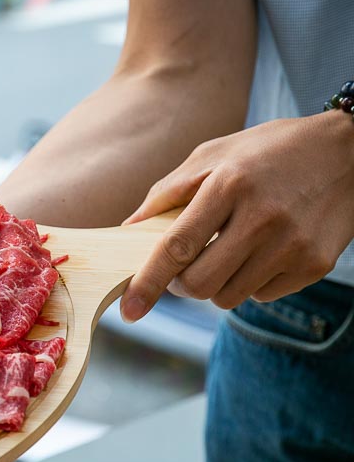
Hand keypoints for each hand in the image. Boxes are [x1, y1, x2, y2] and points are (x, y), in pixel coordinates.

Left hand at [120, 111, 353, 322]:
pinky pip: (261, 296)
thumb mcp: (215, 153)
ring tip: (226, 252)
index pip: (177, 247)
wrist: (349, 152)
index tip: (129, 310)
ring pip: (228, 297)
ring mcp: (292, 245)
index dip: (148, 282)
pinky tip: (261, 252)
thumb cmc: (269, 151)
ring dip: (215, 284)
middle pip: (199, 284)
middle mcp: (263, 218)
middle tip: (182, 270)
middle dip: (180, 286)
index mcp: (229, 184)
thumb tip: (129, 229)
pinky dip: (250, 283)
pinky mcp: (315, 265)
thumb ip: (168, 191)